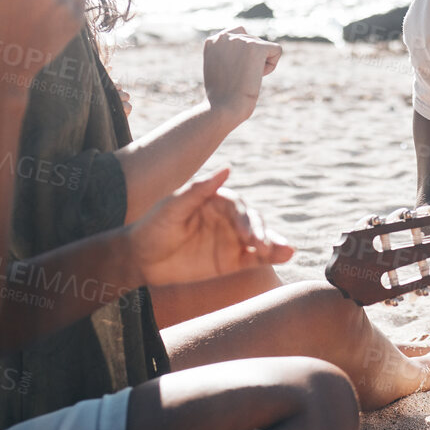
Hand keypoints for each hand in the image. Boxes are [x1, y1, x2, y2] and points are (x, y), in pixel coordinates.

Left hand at [130, 168, 294, 285]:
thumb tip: (228, 168)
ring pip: (259, 240)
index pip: (238, 206)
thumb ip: (199, 189)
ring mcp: (231, 240)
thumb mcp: (172, 207)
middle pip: (253, 222)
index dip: (245, 218)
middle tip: (262, 245)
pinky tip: (286, 256)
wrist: (140, 258)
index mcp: (215, 200)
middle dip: (261, 233)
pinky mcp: (231, 261)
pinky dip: (270, 258)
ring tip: (288, 250)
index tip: (247, 233)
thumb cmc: (153, 226)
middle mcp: (227, 219)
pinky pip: (254, 259)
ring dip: (274, 243)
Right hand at [202, 26, 280, 124]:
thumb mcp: (219, 68)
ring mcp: (240, 40)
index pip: (240, 35)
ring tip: (244, 78)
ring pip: (265, 48)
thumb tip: (247, 51)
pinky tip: (256, 76)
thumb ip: (229, 53)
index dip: (242, 56)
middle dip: (251, 62)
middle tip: (237, 78)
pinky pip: (276, 50)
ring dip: (259, 65)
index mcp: (213, 40)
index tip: (232, 72)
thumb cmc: (221, 96)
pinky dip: (271, 66)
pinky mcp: (256, 46)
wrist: (223, 107)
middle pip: (254, 42)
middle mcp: (225, 36)